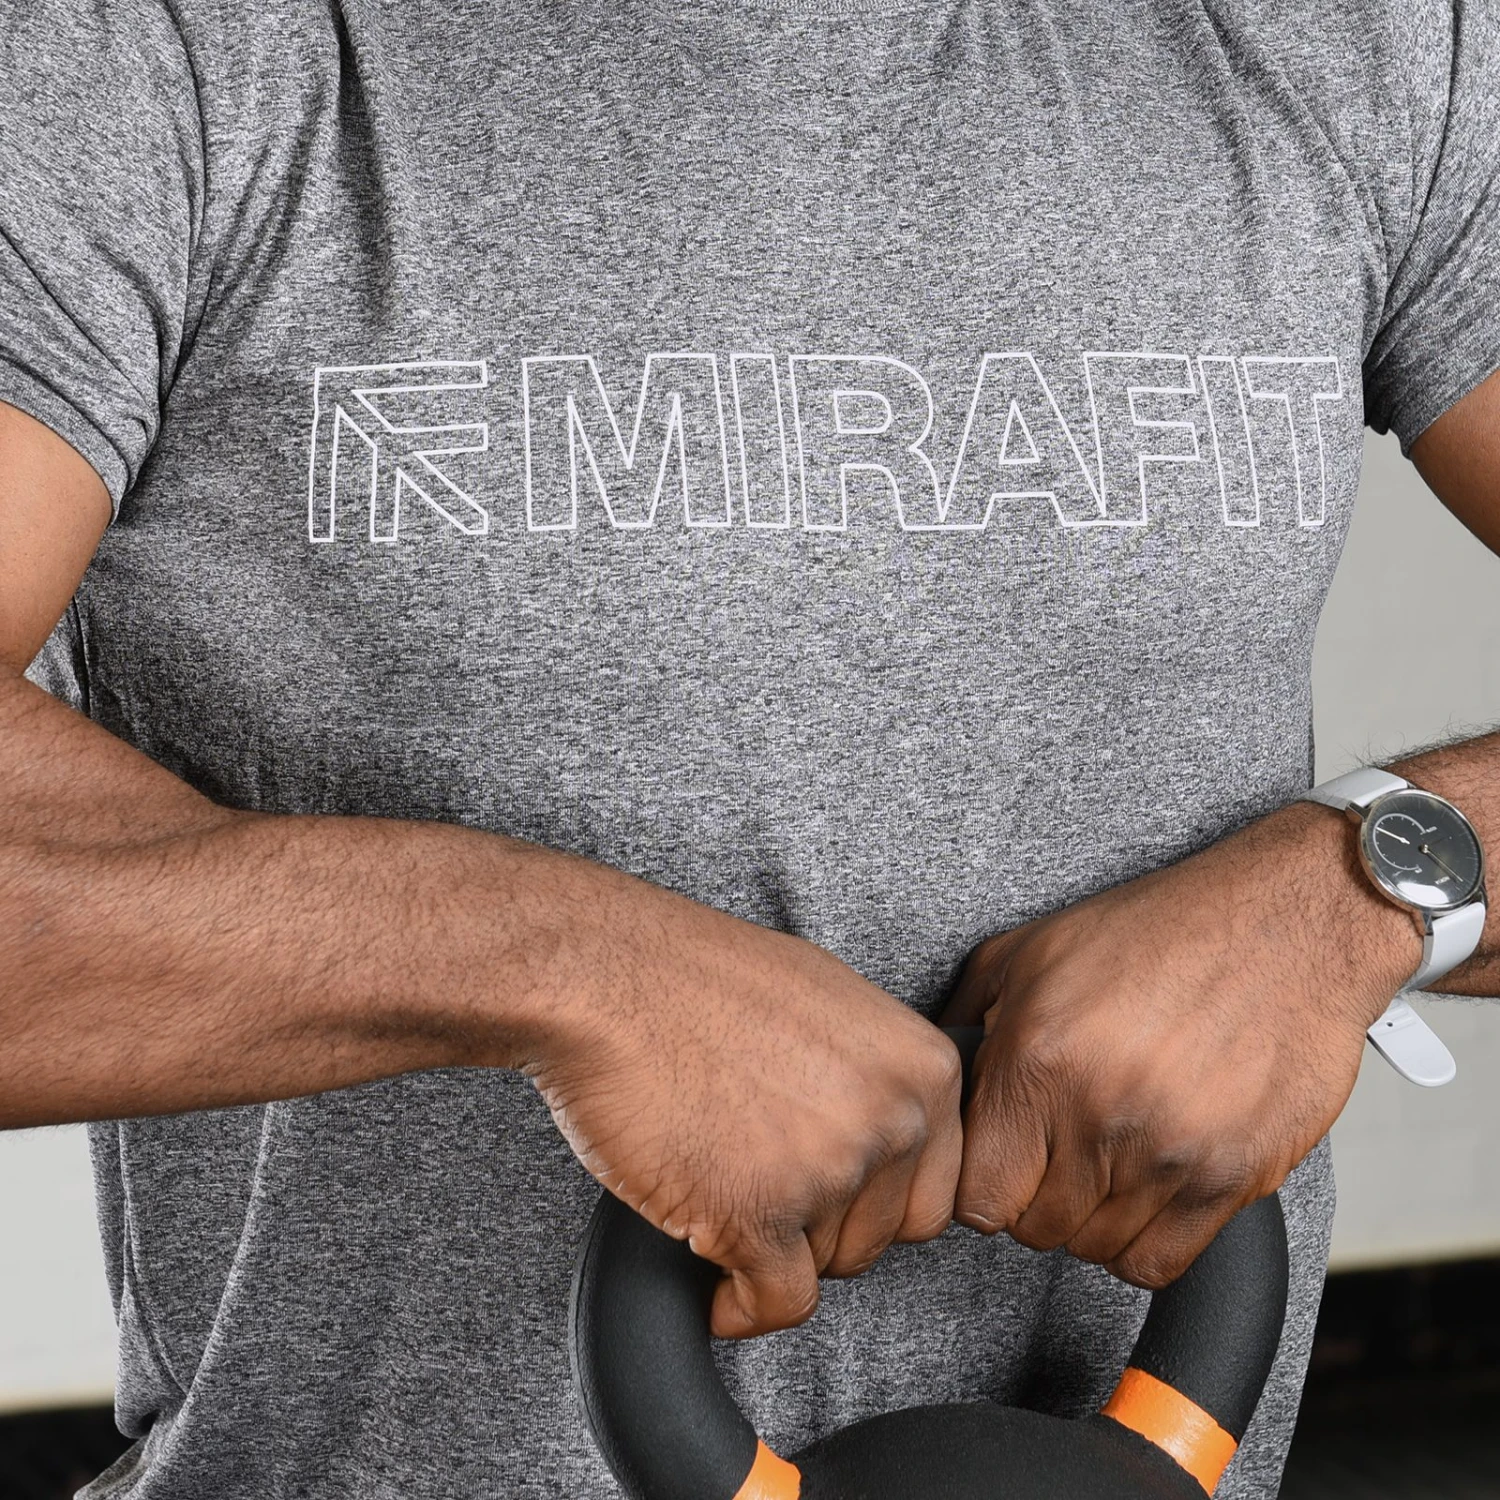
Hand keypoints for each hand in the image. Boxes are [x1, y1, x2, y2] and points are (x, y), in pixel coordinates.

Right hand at [521, 870, 963, 1337]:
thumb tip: (883, 1133)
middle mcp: (893, 1119)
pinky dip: (740, 1308)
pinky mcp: (757, 1216)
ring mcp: (829, 1169)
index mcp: (922, 1067)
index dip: (872, 1198)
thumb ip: (875, 1077)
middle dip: (819, 1225)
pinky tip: (712, 1284)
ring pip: (824, 1268)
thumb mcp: (828, 1002)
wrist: (608, 975)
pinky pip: (776, 1303)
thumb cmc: (698, 978)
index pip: (935, 1190)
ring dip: (772, 1248)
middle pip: (879, 1236)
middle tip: (759, 1180)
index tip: (826, 1189)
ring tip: (721, 1184)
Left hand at [940, 802, 1416, 1288]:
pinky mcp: (1233, 1177)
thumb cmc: (1158, 930)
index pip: (977, 1196)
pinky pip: (1161, 1261)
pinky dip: (1143, 1240)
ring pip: (1096, 1248)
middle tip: (1054, 1154)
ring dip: (1090, 1216)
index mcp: (1039, 1062)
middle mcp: (1102, 1116)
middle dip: (1033, 1198)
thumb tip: (929, 1076)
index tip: (997, 1162)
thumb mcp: (1030, 950)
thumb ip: (964, 1017)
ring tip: (1104, 1159)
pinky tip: (1144, 1189)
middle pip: (1034, 1229)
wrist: (1286, 924)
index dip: (980, 1184)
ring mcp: (1171, 1154)